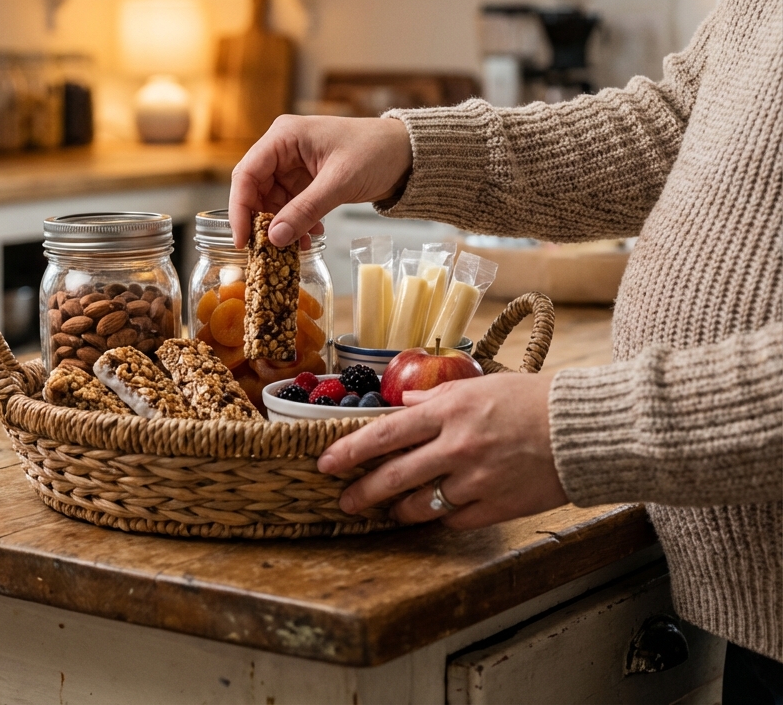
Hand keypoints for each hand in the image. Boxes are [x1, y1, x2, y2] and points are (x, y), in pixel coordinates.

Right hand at [229, 115, 411, 247]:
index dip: (240, 208)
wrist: (407, 153)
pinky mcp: (306, 180)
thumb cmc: (376, 151)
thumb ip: (305, 210)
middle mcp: (283, 148)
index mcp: (284, 136)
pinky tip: (312, 236)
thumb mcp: (338, 182)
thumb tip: (274, 238)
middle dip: (263, 222)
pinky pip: (290, 206)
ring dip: (282, 226)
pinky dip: (297, 223)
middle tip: (269, 250)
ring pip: (272, 202)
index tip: (243, 239)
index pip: (247, 173)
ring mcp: (293, 165)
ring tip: (298, 247)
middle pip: (255, 190)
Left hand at [317, 373, 567, 528]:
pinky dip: (441, 518)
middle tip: (345, 501)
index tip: (326, 463)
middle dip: (363, 493)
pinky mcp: (496, 506)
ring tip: (390, 510)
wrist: (580, 430)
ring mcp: (476, 480)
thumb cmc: (530, 400)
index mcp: (448, 412)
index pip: (385, 434)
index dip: (350, 451)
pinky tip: (435, 514)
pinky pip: (454, 519)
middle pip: (395, 477)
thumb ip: (436, 396)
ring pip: (421, 505)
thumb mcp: (479, 386)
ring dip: (399, 510)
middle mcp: (456, 447)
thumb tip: (404, 401)